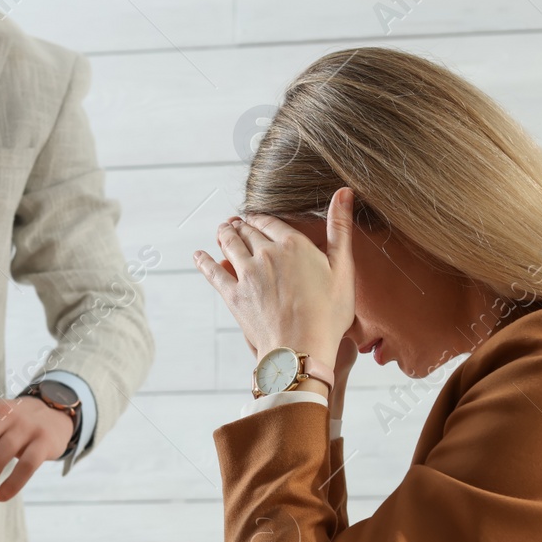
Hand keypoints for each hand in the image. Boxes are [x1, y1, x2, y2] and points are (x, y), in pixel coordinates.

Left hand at [193, 187, 357, 374]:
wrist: (301, 349)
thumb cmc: (328, 314)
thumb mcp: (343, 269)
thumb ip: (340, 229)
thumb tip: (343, 192)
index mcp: (293, 245)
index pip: (271, 222)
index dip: (262, 219)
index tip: (258, 218)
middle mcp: (266, 254)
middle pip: (249, 232)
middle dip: (243, 225)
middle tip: (237, 222)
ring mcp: (247, 274)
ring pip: (230, 245)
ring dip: (225, 234)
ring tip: (223, 229)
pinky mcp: (234, 295)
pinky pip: (213, 273)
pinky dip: (203, 261)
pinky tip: (198, 255)